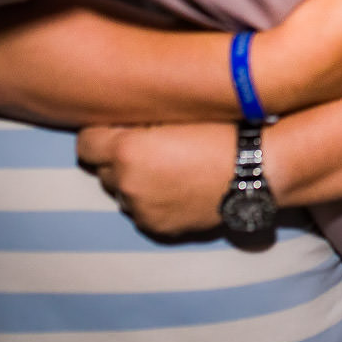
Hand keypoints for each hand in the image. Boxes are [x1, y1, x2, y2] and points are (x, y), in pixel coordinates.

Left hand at [78, 121, 232, 234]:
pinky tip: (177, 188)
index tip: (119, 129)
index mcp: (126, 150)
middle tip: (148, 147)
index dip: (101, 134)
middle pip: (101, 170)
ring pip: (121, 192)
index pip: (85, 144)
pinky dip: (152, 201)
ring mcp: (141, 209)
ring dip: (134, 181)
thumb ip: (140, 120)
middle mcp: (126, 182)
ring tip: (167, 169)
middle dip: (118, 158)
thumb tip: (118, 121)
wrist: (256, 170)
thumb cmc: (222, 132)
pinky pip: (142, 212)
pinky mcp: (158, 227)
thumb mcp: (178, 114)